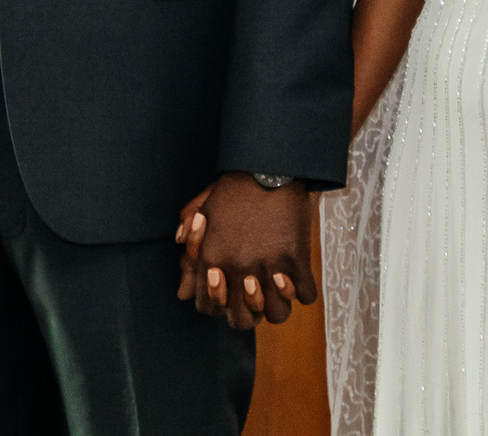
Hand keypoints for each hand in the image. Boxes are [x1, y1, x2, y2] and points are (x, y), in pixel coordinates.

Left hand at [173, 174, 315, 329]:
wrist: (266, 166)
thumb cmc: (233, 190)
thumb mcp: (203, 216)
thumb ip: (190, 256)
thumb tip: (181, 293)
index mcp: (211, 259)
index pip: (210, 308)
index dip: (220, 306)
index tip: (230, 294)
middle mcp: (237, 268)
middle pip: (244, 320)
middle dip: (250, 312)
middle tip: (256, 294)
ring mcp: (267, 266)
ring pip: (278, 313)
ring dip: (280, 304)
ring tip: (279, 287)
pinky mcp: (295, 258)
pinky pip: (306, 295)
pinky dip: (304, 289)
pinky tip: (298, 275)